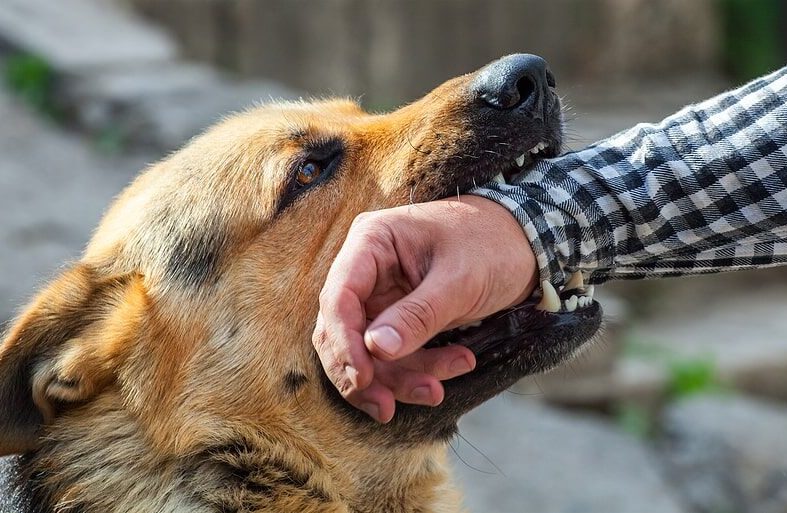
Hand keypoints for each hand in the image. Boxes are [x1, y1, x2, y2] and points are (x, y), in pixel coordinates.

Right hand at [312, 195, 537, 421]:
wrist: (524, 244)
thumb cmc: (492, 244)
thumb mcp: (459, 280)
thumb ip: (418, 315)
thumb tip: (375, 350)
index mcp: (372, 242)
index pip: (338, 298)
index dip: (344, 343)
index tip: (363, 379)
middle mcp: (367, 269)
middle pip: (343, 331)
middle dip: (366, 374)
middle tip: (386, 408)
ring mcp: (382, 295)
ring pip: (369, 352)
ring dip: (398, 378)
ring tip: (437, 390)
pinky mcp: (399, 317)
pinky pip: (396, 355)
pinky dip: (418, 370)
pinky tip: (456, 365)